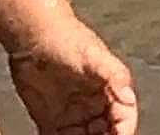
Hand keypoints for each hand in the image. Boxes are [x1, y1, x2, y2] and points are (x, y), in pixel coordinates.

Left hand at [8, 17, 137, 134]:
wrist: (32, 35)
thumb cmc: (65, 37)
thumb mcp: (92, 54)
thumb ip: (112, 72)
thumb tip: (128, 93)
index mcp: (110, 90)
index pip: (124, 119)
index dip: (124, 133)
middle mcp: (94, 106)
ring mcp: (73, 116)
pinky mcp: (52, 122)